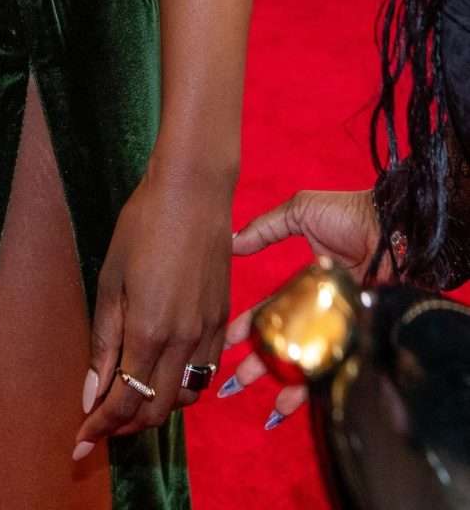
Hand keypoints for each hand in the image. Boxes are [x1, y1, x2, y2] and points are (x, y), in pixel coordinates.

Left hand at [72, 166, 232, 461]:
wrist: (194, 190)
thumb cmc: (143, 224)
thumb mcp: (110, 279)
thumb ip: (103, 341)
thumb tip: (92, 393)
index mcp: (150, 331)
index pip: (124, 401)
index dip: (100, 427)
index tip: (79, 443)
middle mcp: (184, 341)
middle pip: (156, 410)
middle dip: (125, 425)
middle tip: (99, 425)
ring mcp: (208, 332)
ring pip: (184, 398)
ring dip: (155, 409)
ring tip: (128, 401)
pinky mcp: (222, 319)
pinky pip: (204, 374)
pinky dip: (181, 387)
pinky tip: (162, 374)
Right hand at [218, 188, 380, 425]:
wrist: (390, 227)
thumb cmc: (347, 215)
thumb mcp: (299, 212)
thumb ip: (265, 227)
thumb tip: (231, 244)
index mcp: (304, 284)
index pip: (270, 311)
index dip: (248, 327)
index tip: (227, 342)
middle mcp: (320, 310)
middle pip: (285, 344)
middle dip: (260, 364)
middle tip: (235, 382)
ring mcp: (339, 327)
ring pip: (309, 363)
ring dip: (286, 385)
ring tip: (267, 405)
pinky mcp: (358, 337)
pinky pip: (335, 368)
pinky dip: (316, 388)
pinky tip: (297, 403)